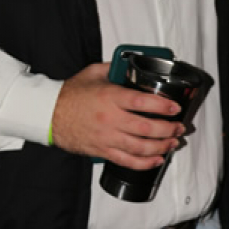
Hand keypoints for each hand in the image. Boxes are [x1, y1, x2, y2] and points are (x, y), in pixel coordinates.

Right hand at [50, 63, 184, 169]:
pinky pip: (127, 161)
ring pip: (141, 147)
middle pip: (147, 128)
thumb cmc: (70, 94)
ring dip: (161, 147)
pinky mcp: (102, 151)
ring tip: (172, 143)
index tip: (175, 108)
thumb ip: (114, 68)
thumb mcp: (93, 73)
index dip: (163, 106)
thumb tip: (132, 65)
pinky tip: (156, 159)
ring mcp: (107, 137)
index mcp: (111, 97)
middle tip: (179, 127)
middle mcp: (111, 119)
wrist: (49, 114)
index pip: (143, 102)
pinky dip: (145, 163)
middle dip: (168, 129)